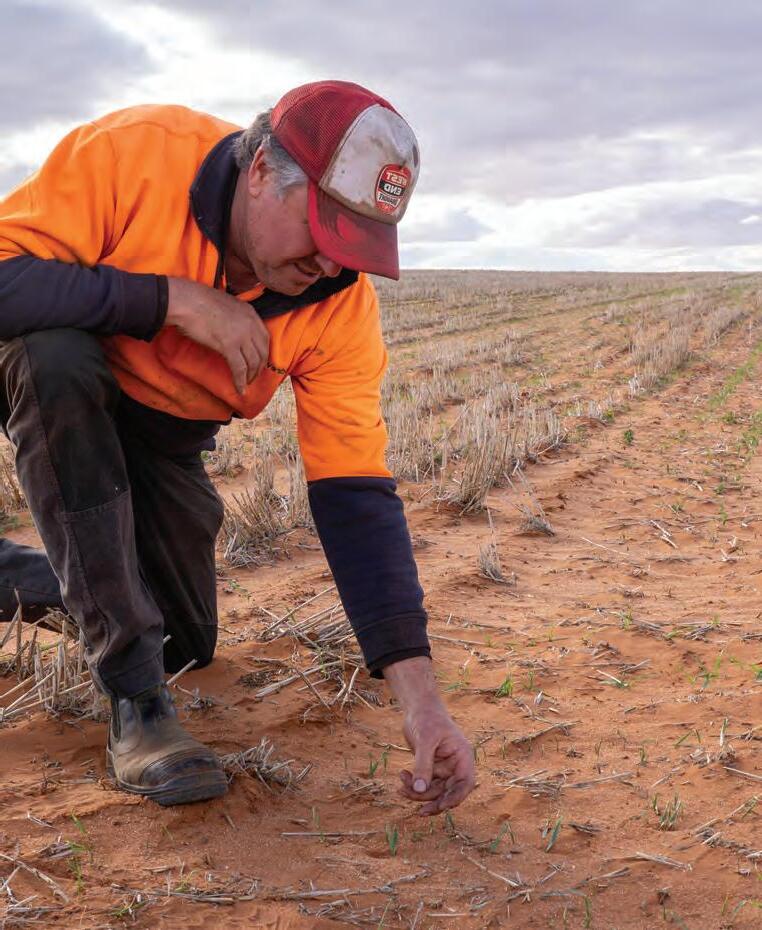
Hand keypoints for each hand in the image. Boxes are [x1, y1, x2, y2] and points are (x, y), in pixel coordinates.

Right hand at [166, 276, 269, 393]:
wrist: (186, 301)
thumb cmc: (199, 302)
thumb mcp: (226, 306)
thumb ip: (235, 318)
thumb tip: (233, 332)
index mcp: (250, 313)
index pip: (264, 338)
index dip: (263, 353)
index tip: (259, 363)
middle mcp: (250, 324)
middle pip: (262, 352)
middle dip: (258, 368)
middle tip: (253, 377)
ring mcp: (241, 335)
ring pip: (252, 362)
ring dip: (250, 376)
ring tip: (246, 384)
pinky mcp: (229, 346)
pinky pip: (239, 368)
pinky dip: (240, 381)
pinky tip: (239, 389)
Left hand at [382, 656, 475, 814]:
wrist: (417, 708)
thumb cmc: (427, 718)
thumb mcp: (426, 740)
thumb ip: (423, 765)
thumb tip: (419, 790)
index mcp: (462, 757)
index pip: (465, 783)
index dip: (456, 798)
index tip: (442, 806)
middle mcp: (455, 765)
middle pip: (448, 792)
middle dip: (432, 801)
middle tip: (419, 811)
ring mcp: (443, 768)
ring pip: (433, 791)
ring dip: (417, 793)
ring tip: (401, 787)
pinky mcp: (430, 768)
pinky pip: (423, 784)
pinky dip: (412, 784)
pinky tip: (402, 776)